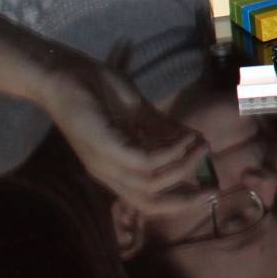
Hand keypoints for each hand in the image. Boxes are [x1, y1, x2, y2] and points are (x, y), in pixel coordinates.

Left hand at [44, 54, 208, 217]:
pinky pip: (145, 162)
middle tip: (213, 187)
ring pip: (151, 184)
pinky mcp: (105, 148)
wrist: (63, 73)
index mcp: (113, 169)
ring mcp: (104, 163)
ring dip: (183, 167)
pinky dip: (171, 153)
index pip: (147, 199)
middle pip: (149, 203)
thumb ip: (161, 128)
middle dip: (184, 199)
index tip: (208, 189)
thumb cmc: (96, 90)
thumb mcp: (136, 111)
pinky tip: (186, 138)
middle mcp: (108, 174)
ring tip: (203, 145)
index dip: (179, 199)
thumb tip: (194, 139)